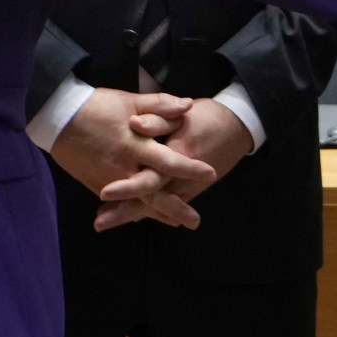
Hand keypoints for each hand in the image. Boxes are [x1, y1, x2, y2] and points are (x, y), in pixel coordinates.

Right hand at [50, 89, 215, 232]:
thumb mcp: (130, 100)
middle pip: (154, 194)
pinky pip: (120, 202)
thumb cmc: (97, 106)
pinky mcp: (96, 184)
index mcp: (135, 145)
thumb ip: (160, 105)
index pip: (168, 161)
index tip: (210, 174)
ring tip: (176, 222)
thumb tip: (187, 106)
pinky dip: (134, 209)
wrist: (58, 118)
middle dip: (176, 208)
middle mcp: (123, 167)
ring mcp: (108, 179)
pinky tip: (145, 215)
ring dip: (157, 214)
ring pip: (137, 202)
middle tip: (195, 221)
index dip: (189, 169)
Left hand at [92, 96, 252, 231]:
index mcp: (178, 156)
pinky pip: (167, 205)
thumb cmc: (207, 117)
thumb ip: (159, 119)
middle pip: (150, 200)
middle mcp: (182, 178)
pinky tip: (129, 216)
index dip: (127, 188)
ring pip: (157, 206)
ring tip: (103, 222)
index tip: (104, 193)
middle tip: (98, 222)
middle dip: (124, 211)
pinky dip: (149, 211)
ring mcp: (187, 187)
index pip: (150, 177)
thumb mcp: (183, 115)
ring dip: (131, 215)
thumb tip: (134, 124)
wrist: (238, 127)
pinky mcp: (190, 190)